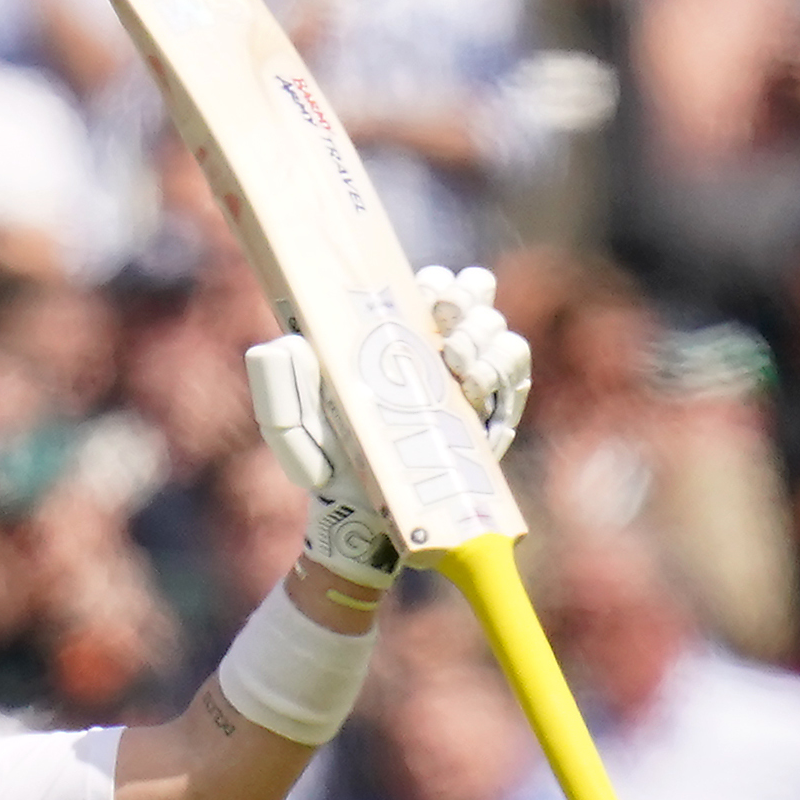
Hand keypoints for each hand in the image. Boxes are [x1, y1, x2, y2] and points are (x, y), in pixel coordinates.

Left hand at [245, 264, 535, 585]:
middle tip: (445, 336)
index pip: (432, 284)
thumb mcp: (293, 426)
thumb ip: (281, 387)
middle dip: (465, 305)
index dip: (437, 283)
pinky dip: (503, 370)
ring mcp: (471, 379)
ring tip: (457, 369)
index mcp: (397, 334)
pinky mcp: (494, 414)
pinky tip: (474, 390)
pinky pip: (517, 373)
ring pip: (500, 331)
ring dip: (484, 340)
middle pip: (476, 295)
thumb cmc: (329, 464)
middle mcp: (438, 349)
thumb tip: (286, 345)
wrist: (364, 517)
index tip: (427, 300)